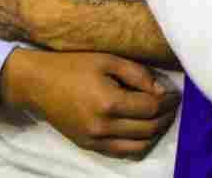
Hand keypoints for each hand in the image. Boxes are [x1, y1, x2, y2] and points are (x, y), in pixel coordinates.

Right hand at [0, 48, 180, 158]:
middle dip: (165, 117)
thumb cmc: (72, 65)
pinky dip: (137, 144)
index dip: (167, 101)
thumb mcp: (106, 60)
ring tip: (160, 118)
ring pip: (138, 145)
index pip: (150, 107)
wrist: (37, 83)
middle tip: (171, 105)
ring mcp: (95, 140)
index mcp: (108, 102)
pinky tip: (142, 131)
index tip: (174, 93)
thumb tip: (161, 91)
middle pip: (148, 128)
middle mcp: (103, 126)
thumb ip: (137, 74)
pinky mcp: (88, 146)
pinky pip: (121, 152)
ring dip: (155, 133)